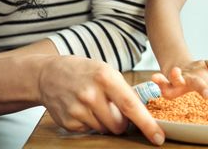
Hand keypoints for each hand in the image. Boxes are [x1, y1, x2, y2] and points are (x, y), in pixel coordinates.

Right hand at [37, 56, 164, 145]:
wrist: (49, 75)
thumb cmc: (83, 72)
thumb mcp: (105, 71)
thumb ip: (122, 90)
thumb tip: (142, 113)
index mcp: (105, 77)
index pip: (131, 106)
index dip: (147, 124)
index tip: (158, 137)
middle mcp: (91, 94)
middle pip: (119, 124)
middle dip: (122, 122)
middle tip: (113, 108)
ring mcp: (78, 110)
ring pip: (105, 129)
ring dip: (105, 122)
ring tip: (94, 105)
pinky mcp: (69, 122)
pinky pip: (90, 131)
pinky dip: (91, 123)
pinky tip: (82, 109)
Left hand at [151, 49, 207, 121]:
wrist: (179, 69)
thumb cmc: (198, 73)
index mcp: (205, 84)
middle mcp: (191, 86)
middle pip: (198, 86)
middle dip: (203, 90)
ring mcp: (178, 85)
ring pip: (177, 82)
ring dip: (176, 76)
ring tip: (176, 70)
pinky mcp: (166, 84)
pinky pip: (162, 83)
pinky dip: (158, 80)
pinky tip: (154, 77)